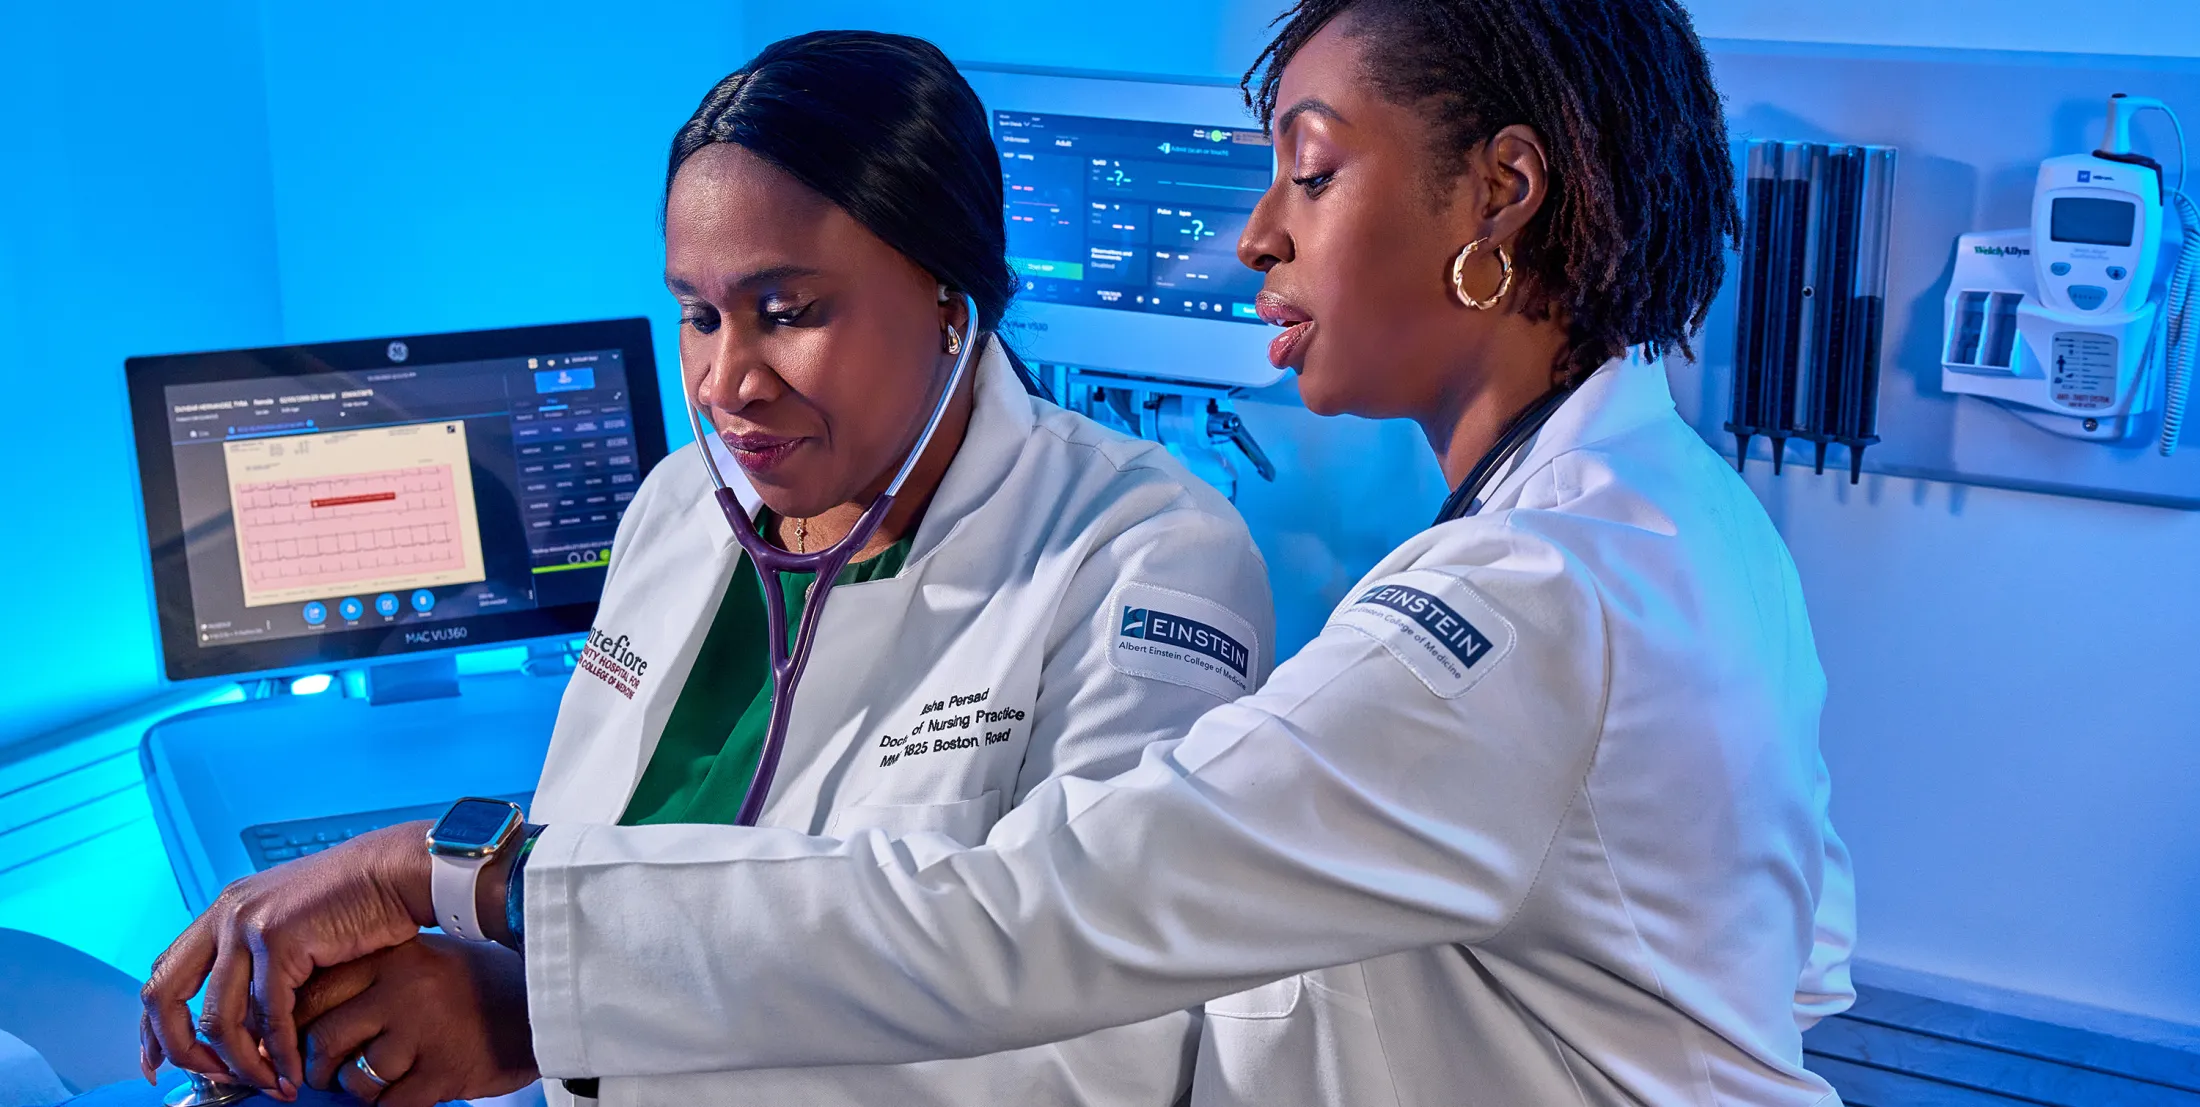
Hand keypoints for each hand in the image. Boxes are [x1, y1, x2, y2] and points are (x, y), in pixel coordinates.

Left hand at [138, 821, 439, 1097]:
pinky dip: (281, 1052)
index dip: (154, 1027)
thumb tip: (250, 1030)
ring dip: (242, 1064)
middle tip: (213, 1081)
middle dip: (179, 1050)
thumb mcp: (295, 926)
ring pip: (218, 1019)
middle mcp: (225, 914)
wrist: (399, 871)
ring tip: (271, 1084)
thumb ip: (262, 967)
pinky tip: (295, 1069)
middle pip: (164, 996)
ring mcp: (247, 925)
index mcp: (224, 910)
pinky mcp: (279, 939)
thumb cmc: (363, 901)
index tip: (159, 1064)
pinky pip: (268, 1016)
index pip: (164, 974)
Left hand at [297, 935, 537, 1106]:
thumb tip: (302, 1017)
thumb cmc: (475, 988)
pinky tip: (407, 1091)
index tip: (300, 1041)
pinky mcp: (444, 1071)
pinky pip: (390, 1106)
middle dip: (320, 1066)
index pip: (314, 994)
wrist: (545, 1006)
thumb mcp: (422, 962)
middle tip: (330, 1071)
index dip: (296, 1026)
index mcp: (394, 957)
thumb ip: (370, 979)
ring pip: (356, 1079)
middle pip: (325, 1039)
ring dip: (359, 1090)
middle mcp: (406, 989)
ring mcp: (425, 1031)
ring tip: (379, 1080)